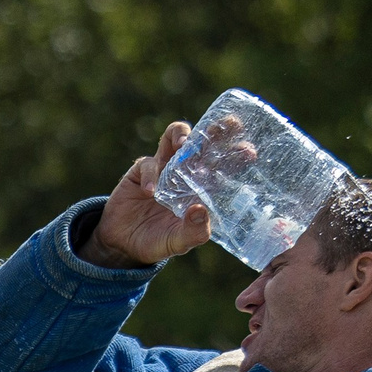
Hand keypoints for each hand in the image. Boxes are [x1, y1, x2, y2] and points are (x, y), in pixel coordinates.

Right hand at [86, 121, 228, 267]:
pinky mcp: (140, 171)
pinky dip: (151, 175)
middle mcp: (185, 172)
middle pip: (203, 143)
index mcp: (202, 187)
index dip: (235, 155)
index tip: (248, 152)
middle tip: (227, 126)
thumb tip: (200, 210)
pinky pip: (147, 164)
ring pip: (174, 138)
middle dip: (216, 131)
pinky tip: (150, 192)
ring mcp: (163, 168)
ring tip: (184, 144)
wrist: (123, 245)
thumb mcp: (178, 242)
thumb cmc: (157, 241)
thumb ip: (192, 232)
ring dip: (181, 134)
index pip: (222, 165)